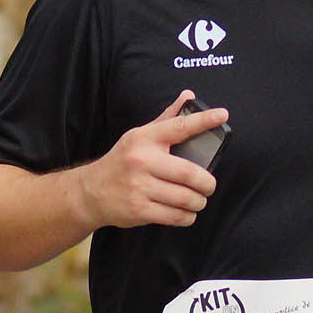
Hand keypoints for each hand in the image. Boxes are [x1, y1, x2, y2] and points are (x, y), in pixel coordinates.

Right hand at [74, 91, 227, 229]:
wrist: (91, 191)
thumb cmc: (122, 161)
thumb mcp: (139, 136)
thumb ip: (166, 119)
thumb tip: (188, 96)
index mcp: (144, 139)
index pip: (179, 126)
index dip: (203, 120)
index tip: (222, 115)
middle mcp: (141, 161)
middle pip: (189, 173)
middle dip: (207, 183)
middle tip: (209, 186)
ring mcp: (139, 187)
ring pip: (185, 198)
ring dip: (198, 202)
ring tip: (198, 200)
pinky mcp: (139, 209)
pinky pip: (175, 216)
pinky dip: (187, 217)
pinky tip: (186, 213)